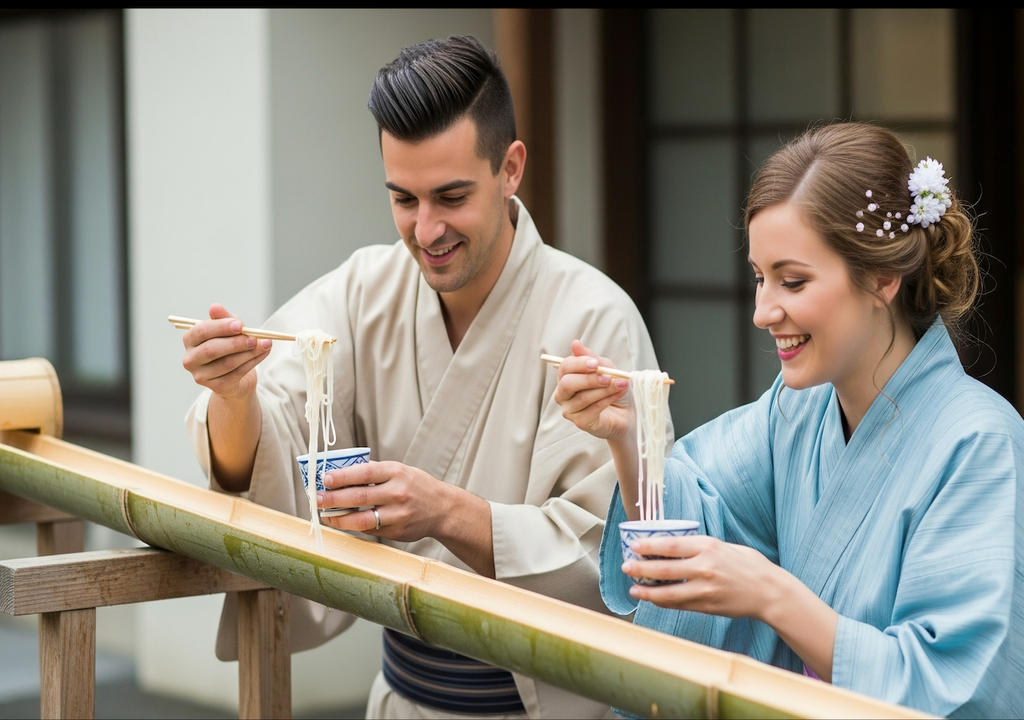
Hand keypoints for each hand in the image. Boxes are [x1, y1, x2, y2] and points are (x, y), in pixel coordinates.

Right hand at [182, 303, 271, 399]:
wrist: (235, 375)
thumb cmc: (229, 346)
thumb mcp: (229, 328)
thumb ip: (224, 318)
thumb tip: (215, 307)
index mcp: (190, 340)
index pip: (201, 331)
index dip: (221, 327)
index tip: (240, 325)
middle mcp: (190, 359)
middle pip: (212, 350)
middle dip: (236, 343)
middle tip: (253, 338)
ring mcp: (201, 375)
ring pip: (227, 363)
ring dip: (249, 353)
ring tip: (265, 344)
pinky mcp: (216, 387)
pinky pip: (237, 373)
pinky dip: (254, 361)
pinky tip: (264, 352)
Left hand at [318, 461, 446, 540]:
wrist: (443, 509)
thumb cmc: (416, 486)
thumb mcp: (400, 471)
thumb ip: (374, 471)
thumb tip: (340, 471)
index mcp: (397, 472)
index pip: (365, 472)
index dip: (343, 476)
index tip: (325, 479)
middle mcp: (398, 493)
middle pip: (359, 496)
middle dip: (333, 498)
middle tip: (317, 499)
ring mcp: (398, 514)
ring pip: (361, 519)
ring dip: (339, 518)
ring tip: (325, 515)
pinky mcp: (397, 531)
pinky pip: (370, 529)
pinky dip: (354, 526)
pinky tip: (344, 522)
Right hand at [552, 339, 632, 442]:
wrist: (627, 411)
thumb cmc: (613, 388)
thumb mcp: (605, 368)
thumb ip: (591, 358)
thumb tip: (575, 343)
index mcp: (566, 377)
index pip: (564, 367)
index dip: (578, 364)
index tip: (595, 363)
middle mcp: (563, 394)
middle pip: (567, 384)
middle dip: (589, 379)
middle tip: (607, 377)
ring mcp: (570, 410)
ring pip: (582, 397)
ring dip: (604, 389)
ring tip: (620, 384)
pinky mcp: (581, 422)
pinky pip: (592, 409)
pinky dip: (607, 400)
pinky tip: (618, 394)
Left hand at [624, 535, 779, 620]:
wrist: (769, 591)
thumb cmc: (748, 565)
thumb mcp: (725, 546)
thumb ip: (700, 547)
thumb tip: (673, 546)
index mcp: (708, 546)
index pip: (670, 545)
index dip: (649, 546)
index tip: (634, 546)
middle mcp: (704, 567)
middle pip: (664, 568)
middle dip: (640, 568)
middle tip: (626, 567)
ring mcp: (705, 589)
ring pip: (668, 592)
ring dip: (647, 591)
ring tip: (634, 588)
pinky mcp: (707, 606)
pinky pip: (679, 604)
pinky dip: (663, 602)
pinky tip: (653, 599)